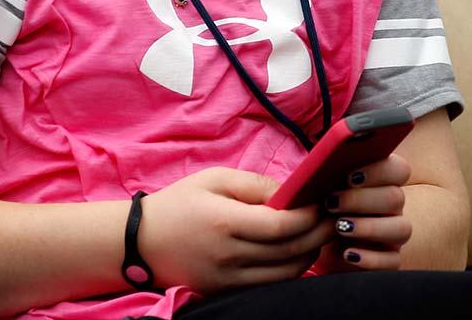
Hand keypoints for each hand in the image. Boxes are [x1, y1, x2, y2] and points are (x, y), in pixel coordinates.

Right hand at [136, 167, 334, 292]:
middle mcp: (229, 255)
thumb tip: (292, 191)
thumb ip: (256, 184)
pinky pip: (269, 286)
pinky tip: (295, 253)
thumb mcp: (215, 179)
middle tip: (332, 218)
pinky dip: (289, 271)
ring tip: (317, 235)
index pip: (283, 225)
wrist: (138, 242)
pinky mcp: (225, 292)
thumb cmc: (179, 204)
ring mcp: (227, 279)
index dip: (311, 216)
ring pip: (286, 274)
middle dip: (319, 235)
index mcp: (226, 222)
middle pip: (291, 252)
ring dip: (309, 255)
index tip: (322, 202)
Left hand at [318, 152, 412, 270]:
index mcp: (382, 181)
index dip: (380, 170)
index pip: (399, 169)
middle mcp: (393, 207)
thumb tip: (321, 166)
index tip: (350, 177)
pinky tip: (348, 254)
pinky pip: (393, 262)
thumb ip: (328, 174)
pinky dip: (371, 259)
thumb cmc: (321, 207)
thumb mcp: (321, 189)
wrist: (315, 244)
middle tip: (332, 202)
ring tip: (339, 227)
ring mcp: (394, 234)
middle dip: (362, 199)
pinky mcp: (389, 261)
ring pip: (402, 228)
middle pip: (396, 197)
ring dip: (370, 227)